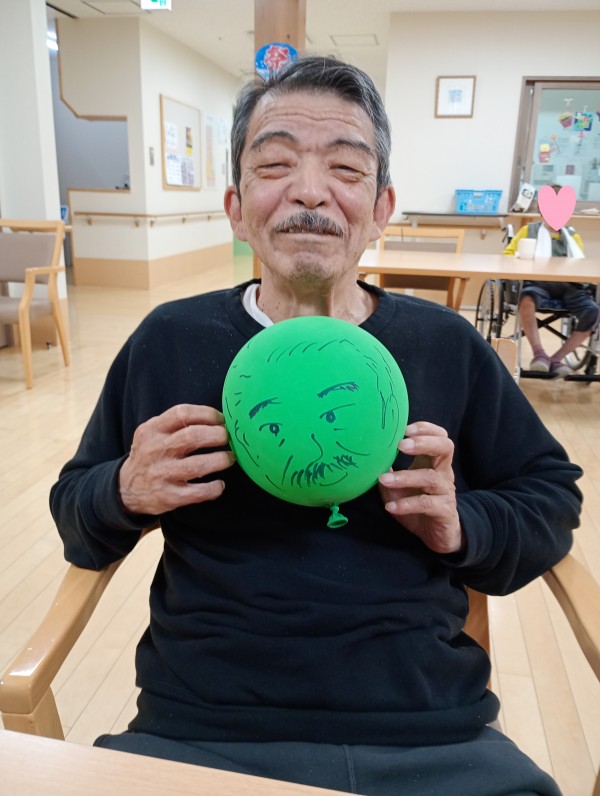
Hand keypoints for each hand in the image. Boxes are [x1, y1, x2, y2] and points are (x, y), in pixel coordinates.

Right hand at [119, 404, 235, 514]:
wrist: (126, 488)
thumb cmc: (150, 455)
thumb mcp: (152, 432)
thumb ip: (175, 423)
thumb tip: (216, 418)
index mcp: (152, 430)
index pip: (182, 413)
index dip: (207, 414)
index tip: (222, 419)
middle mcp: (155, 451)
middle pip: (192, 437)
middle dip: (217, 435)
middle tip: (227, 438)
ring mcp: (161, 474)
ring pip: (197, 466)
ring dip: (220, 460)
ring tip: (229, 458)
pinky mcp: (167, 496)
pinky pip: (197, 493)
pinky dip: (213, 488)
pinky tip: (219, 485)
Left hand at [378, 421, 463, 554]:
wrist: (437, 535)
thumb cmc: (417, 505)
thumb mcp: (399, 486)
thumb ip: (389, 471)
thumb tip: (369, 457)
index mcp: (434, 462)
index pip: (440, 436)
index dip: (426, 429)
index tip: (405, 429)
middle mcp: (443, 473)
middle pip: (445, 447)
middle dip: (424, 442)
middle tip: (402, 445)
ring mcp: (445, 491)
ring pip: (431, 477)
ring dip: (406, 477)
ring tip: (384, 479)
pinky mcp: (444, 511)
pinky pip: (426, 504)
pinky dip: (406, 504)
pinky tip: (391, 507)